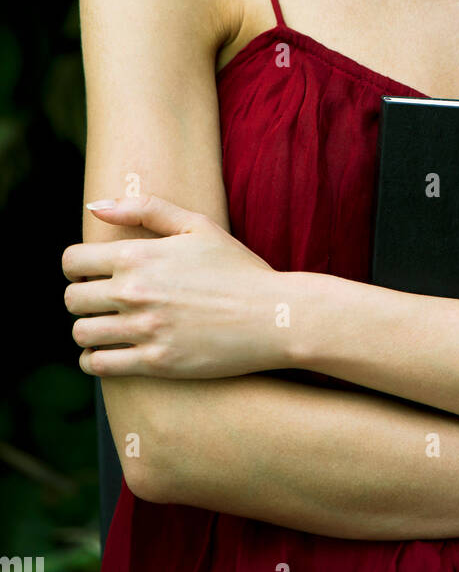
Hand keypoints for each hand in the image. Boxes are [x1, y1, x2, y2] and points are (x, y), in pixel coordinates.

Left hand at [62, 195, 299, 378]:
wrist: (273, 315)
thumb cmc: (237, 267)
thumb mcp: (197, 226)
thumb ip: (145, 208)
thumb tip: (94, 206)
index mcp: (140, 255)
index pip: (73, 260)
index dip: (76, 266)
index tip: (89, 272)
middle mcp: (135, 292)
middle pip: (73, 298)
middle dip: (82, 297)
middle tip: (101, 301)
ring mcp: (144, 329)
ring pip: (82, 333)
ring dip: (88, 330)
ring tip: (105, 327)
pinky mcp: (155, 362)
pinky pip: (98, 365)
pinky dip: (95, 359)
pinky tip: (109, 353)